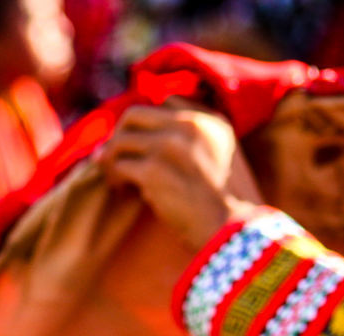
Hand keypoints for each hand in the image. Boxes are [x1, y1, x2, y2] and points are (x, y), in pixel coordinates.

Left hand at [99, 103, 263, 250]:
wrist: (233, 226)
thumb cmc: (228, 199)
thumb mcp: (226, 153)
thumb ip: (199, 137)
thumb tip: (155, 134)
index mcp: (209, 119)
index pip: (167, 101)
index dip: (149, 123)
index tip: (143, 141)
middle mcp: (188, 124)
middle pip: (134, 114)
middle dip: (119, 134)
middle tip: (115, 155)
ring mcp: (168, 145)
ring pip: (120, 140)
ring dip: (111, 158)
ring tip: (115, 176)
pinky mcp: (152, 171)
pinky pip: (118, 166)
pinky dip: (115, 177)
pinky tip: (122, 189)